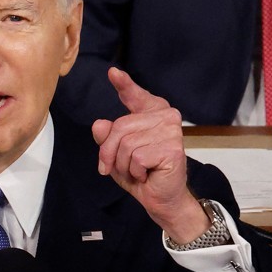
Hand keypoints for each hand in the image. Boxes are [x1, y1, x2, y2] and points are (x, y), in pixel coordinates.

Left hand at [90, 68, 208, 243]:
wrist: (160, 198)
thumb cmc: (140, 173)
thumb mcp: (116, 153)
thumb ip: (107, 137)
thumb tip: (100, 124)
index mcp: (152, 113)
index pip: (135, 95)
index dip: (124, 84)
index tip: (113, 73)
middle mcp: (165, 117)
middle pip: (119, 127)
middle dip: (110, 153)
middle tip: (115, 167)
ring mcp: (170, 131)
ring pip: (126, 144)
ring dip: (123, 165)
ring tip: (137, 171)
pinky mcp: (172, 148)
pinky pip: (136, 158)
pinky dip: (135, 171)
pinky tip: (148, 174)